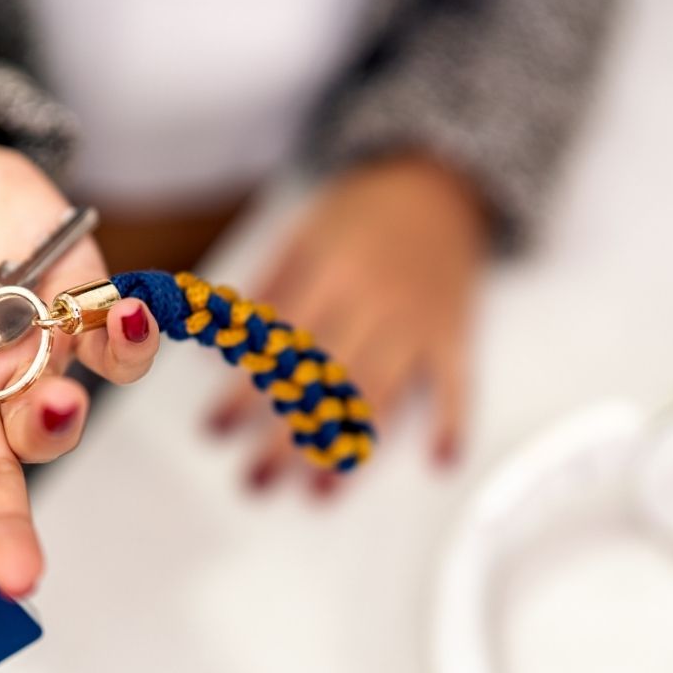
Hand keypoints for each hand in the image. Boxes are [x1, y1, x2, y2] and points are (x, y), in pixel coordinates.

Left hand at [209, 153, 488, 496]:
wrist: (438, 183)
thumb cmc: (362, 213)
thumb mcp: (299, 234)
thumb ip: (262, 291)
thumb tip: (217, 347)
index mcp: (328, 275)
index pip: (277, 344)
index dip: (242, 390)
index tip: (216, 427)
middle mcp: (372, 302)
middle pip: (324, 380)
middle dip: (287, 436)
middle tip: (256, 480)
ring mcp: (417, 320)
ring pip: (381, 390)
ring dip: (351, 443)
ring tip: (321, 490)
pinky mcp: (454, 332)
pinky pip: (457, 382)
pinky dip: (452, 420)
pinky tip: (440, 460)